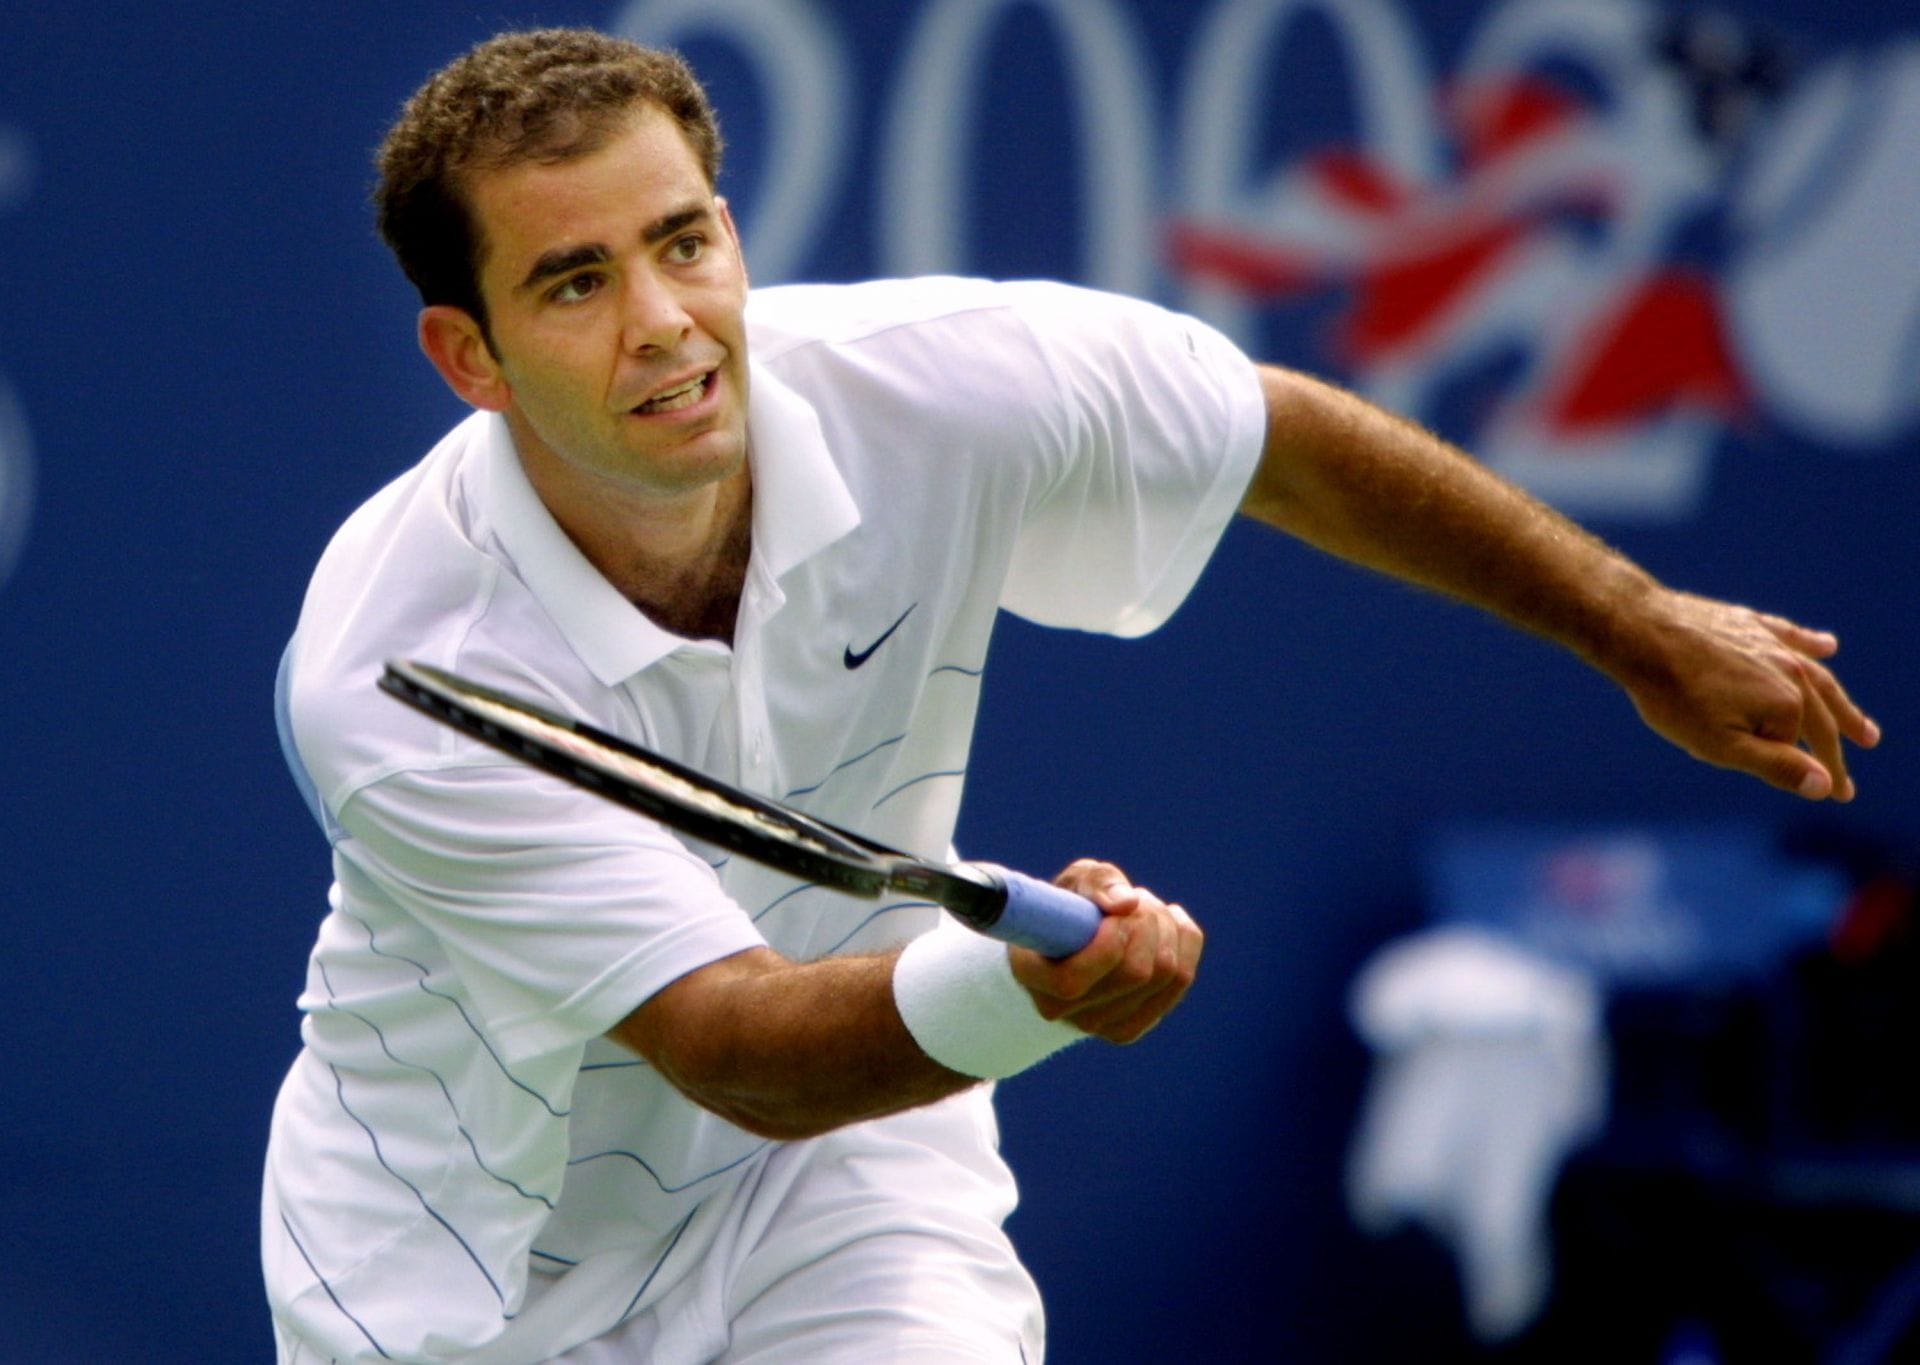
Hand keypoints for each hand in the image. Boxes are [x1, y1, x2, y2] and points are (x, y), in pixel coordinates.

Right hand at [1009, 860, 1201, 1042]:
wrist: (1068, 945)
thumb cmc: (1066, 908)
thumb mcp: (1073, 882)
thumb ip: (1096, 883)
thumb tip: (1127, 903)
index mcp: (1031, 974)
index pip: (1074, 980)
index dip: (1109, 939)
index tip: (1113, 912)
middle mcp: (1061, 1011)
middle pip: (1135, 973)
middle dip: (1147, 921)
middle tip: (1137, 900)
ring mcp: (1098, 1026)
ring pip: (1165, 974)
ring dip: (1166, 926)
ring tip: (1147, 909)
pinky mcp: (1130, 1026)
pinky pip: (1181, 980)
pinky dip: (1185, 941)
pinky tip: (1172, 922)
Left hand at [1614, 589, 1880, 800]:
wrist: (1640, 634)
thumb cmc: (1674, 696)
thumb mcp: (1721, 745)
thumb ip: (1776, 766)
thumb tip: (1824, 785)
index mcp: (1787, 705)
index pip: (1808, 749)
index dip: (1824, 775)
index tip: (1841, 795)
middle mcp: (1791, 671)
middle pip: (1823, 714)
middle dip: (1841, 742)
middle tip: (1859, 764)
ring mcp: (1771, 645)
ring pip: (1817, 677)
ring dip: (1841, 701)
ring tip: (1861, 722)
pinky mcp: (1749, 624)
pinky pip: (1789, 635)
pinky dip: (1809, 642)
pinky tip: (1827, 645)